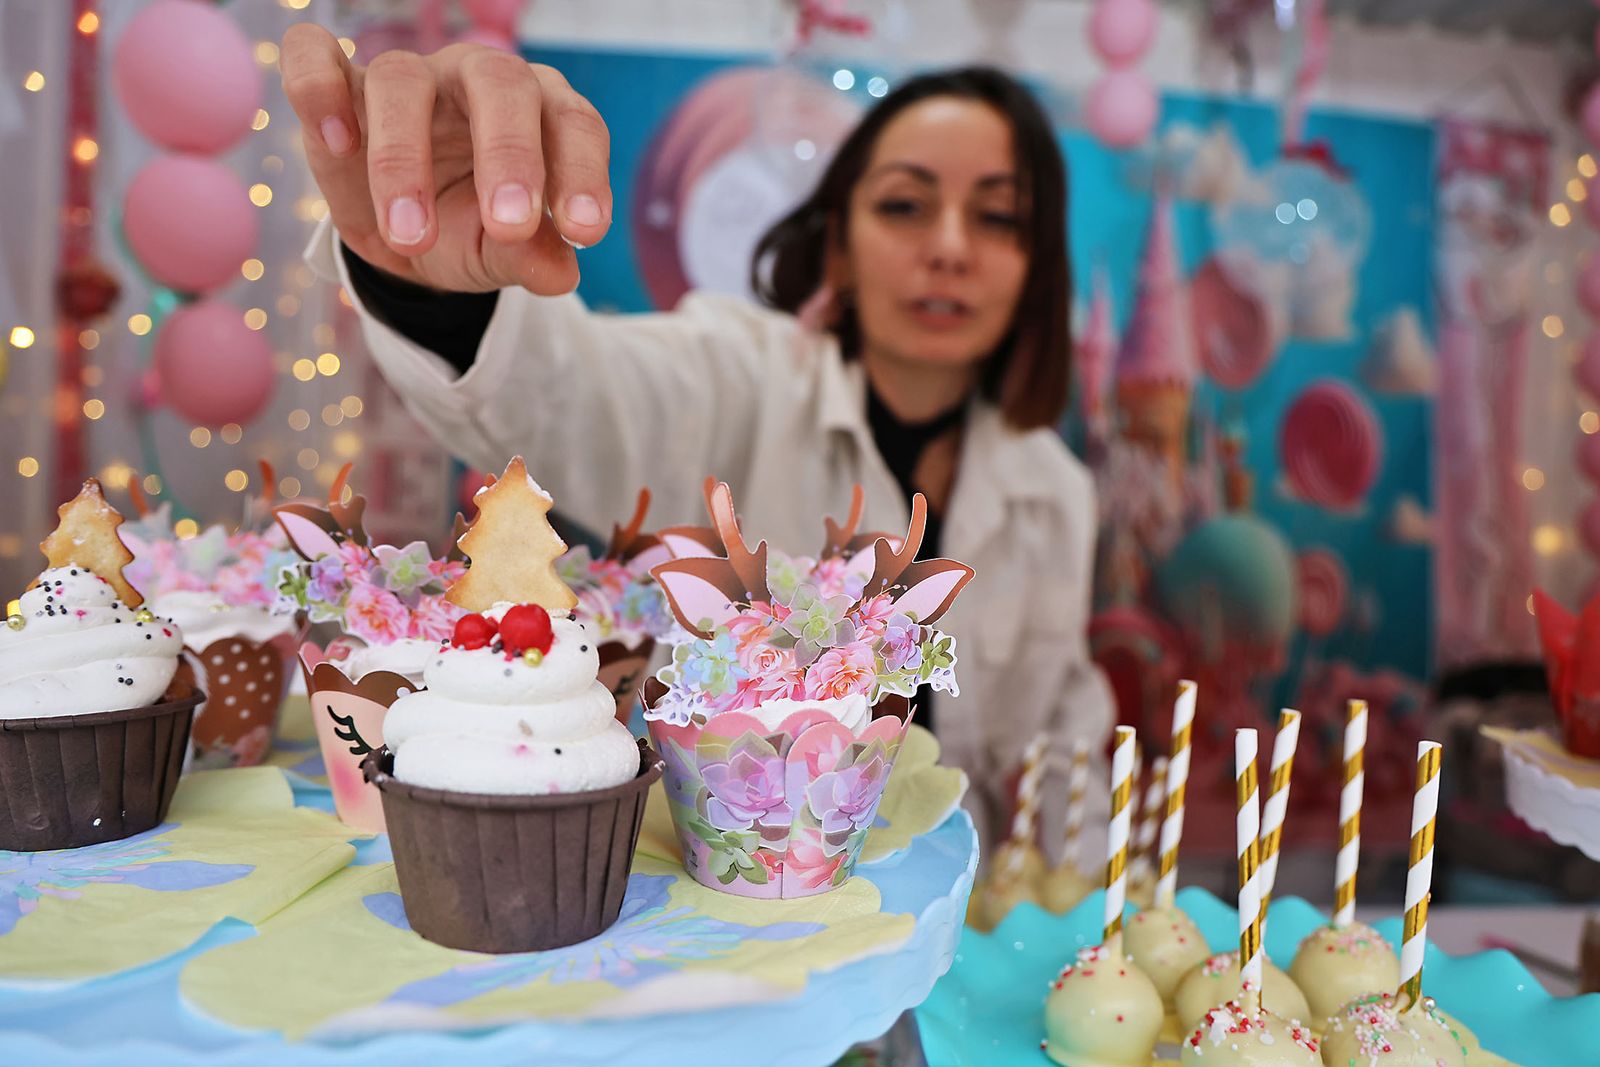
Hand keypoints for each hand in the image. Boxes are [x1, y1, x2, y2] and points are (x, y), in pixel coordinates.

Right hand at [279, 24, 610, 293]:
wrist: (404, 236)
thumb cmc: (470, 230)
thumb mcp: (499, 254)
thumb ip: (529, 258)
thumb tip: (559, 275)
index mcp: (541, 112)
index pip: (573, 123)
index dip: (581, 172)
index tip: (581, 232)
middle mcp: (480, 79)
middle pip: (500, 83)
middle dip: (509, 154)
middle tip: (509, 227)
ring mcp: (409, 76)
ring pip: (402, 80)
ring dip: (402, 159)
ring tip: (409, 237)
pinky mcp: (340, 84)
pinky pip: (314, 56)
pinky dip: (317, 86)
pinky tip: (335, 140)